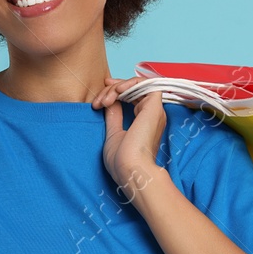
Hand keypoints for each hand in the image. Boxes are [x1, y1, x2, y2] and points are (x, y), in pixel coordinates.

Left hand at [94, 76, 165, 198]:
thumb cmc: (122, 160)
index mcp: (144, 121)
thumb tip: (111, 102)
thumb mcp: (114, 134)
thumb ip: (114, 117)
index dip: (115, 92)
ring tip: (103, 101)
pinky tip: (116, 92)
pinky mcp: (154, 106)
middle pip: (133, 89)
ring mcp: (154, 110)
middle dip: (111, 91)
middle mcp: (152, 114)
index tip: (98, 99)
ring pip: (137, 85)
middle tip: (98, 102)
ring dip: (116, 88)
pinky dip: (129, 83)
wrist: (130, 170)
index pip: (131, 97)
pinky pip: (145, 83)